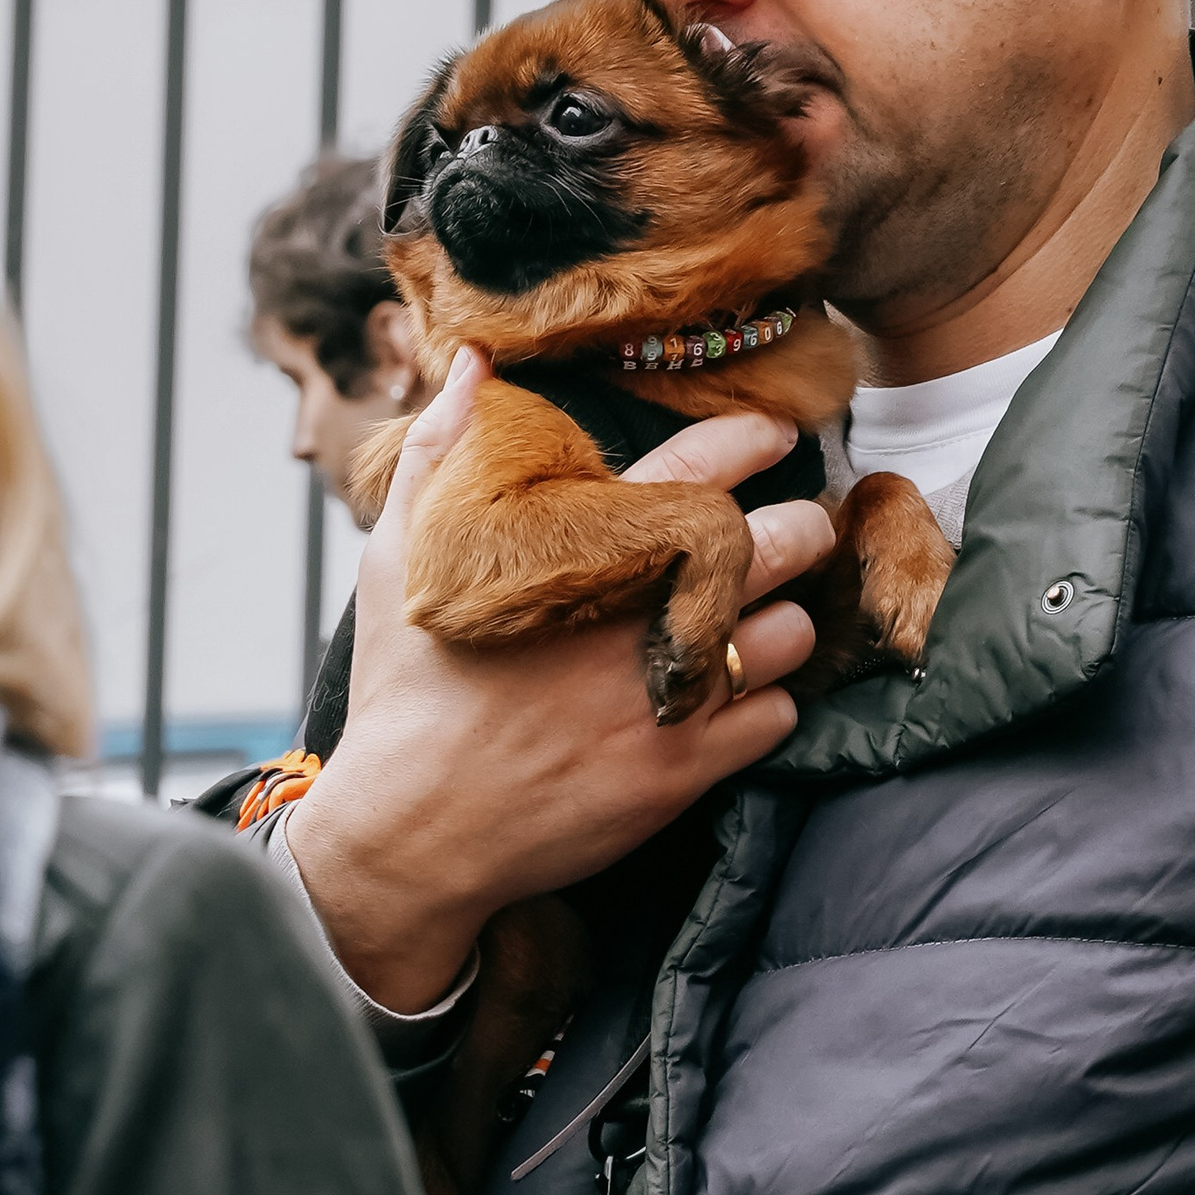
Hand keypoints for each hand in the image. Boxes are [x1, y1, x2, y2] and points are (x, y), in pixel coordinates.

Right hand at [283, 347, 834, 1012]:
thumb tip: (469, 363)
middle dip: (799, 531)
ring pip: (792, 633)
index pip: (700, 470)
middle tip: (790, 535)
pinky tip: (732, 700)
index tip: (775, 438)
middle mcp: (639, 616)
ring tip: (756, 623)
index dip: (752, 442)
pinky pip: (779, 717)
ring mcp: (669, 694)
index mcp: (582, 554)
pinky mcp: (686, 769)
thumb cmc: (404, 692)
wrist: (410, 831)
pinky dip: (767, 705)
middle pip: (782, 545)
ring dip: (784, 623)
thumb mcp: (394, 557)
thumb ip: (436, 452)